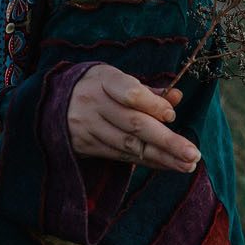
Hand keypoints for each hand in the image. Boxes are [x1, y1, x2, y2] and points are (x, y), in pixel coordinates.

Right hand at [67, 65, 200, 171]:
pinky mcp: (86, 146)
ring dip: (161, 157)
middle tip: (193, 153)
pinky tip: (168, 165)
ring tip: (187, 164)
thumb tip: (177, 96)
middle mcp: (94, 103)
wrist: (51, 102)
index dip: (152, 105)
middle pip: (134, 124)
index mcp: (104, 79)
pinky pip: (121, 156)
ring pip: (130, 145)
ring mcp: (88, 127)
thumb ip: (147, 91)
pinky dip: (147, 162)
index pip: (129, 92)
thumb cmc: (95, 87)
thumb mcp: (116, 79)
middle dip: (167, 141)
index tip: (172, 115)